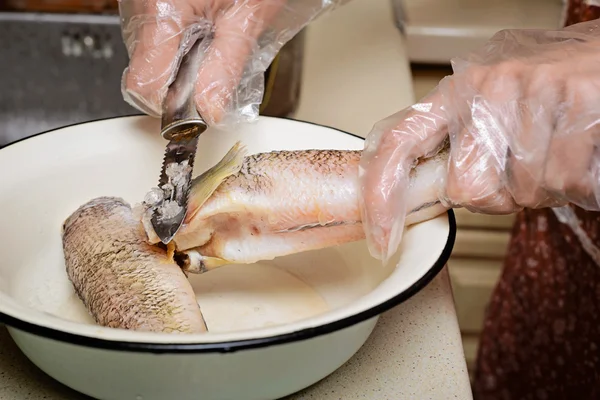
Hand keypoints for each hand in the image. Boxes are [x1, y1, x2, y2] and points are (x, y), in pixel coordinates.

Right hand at [118, 0, 344, 126]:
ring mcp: (139, 5)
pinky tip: (201, 36)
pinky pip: (155, 40)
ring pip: (150, 59)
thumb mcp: (246, 18)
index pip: (144, 85)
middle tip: (214, 72)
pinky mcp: (147, 4)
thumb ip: (226, 68)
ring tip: (212, 45)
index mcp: (161, 11)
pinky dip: (178, 48)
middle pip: (146, 74)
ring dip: (180, 67)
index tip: (195, 110)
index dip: (170, 105)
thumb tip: (210, 111)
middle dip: (179, 86)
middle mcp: (140, 7)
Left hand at [359, 20, 599, 262]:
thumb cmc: (551, 88)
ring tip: (557, 150)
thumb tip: (420, 195)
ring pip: (523, 193)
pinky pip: (569, 183)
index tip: (381, 237)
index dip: (382, 195)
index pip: (397, 142)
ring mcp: (532, 90)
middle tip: (522, 168)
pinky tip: (580, 150)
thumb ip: (457, 144)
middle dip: (498, 196)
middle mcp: (487, 85)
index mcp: (457, 91)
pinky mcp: (578, 101)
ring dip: (545, 188)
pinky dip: (580, 184)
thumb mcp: (491, 109)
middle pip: (467, 189)